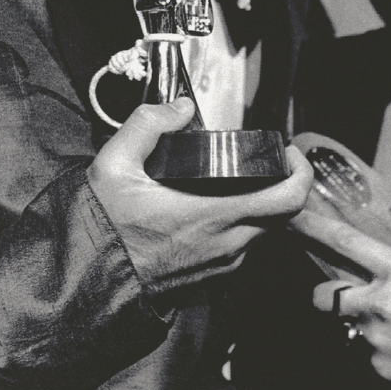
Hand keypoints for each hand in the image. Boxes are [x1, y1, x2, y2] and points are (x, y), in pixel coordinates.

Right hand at [88, 98, 312, 298]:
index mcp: (215, 216)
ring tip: (240, 181)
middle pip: (284, 215)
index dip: (302, 172)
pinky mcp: (214, 279)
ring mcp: (224, 266)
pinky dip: (243, 226)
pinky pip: (244, 248)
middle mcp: (229, 245)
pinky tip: (218, 207)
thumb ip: (147, 126)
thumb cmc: (104, 226)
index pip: (288, 200)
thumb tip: (180, 108)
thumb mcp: (114, 166)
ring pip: (264, 232)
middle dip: (284, 184)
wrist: (88, 281)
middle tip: (270, 161)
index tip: (289, 152)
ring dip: (262, 206)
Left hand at [292, 209, 390, 389]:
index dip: (315, 230)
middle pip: (326, 295)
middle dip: (330, 294)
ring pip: (353, 326)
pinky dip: (386, 350)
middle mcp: (381, 304)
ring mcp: (377, 340)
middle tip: (355, 296)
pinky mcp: (380, 368)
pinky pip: (370, 354)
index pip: (347, 244)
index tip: (293, 218)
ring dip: (369, 324)